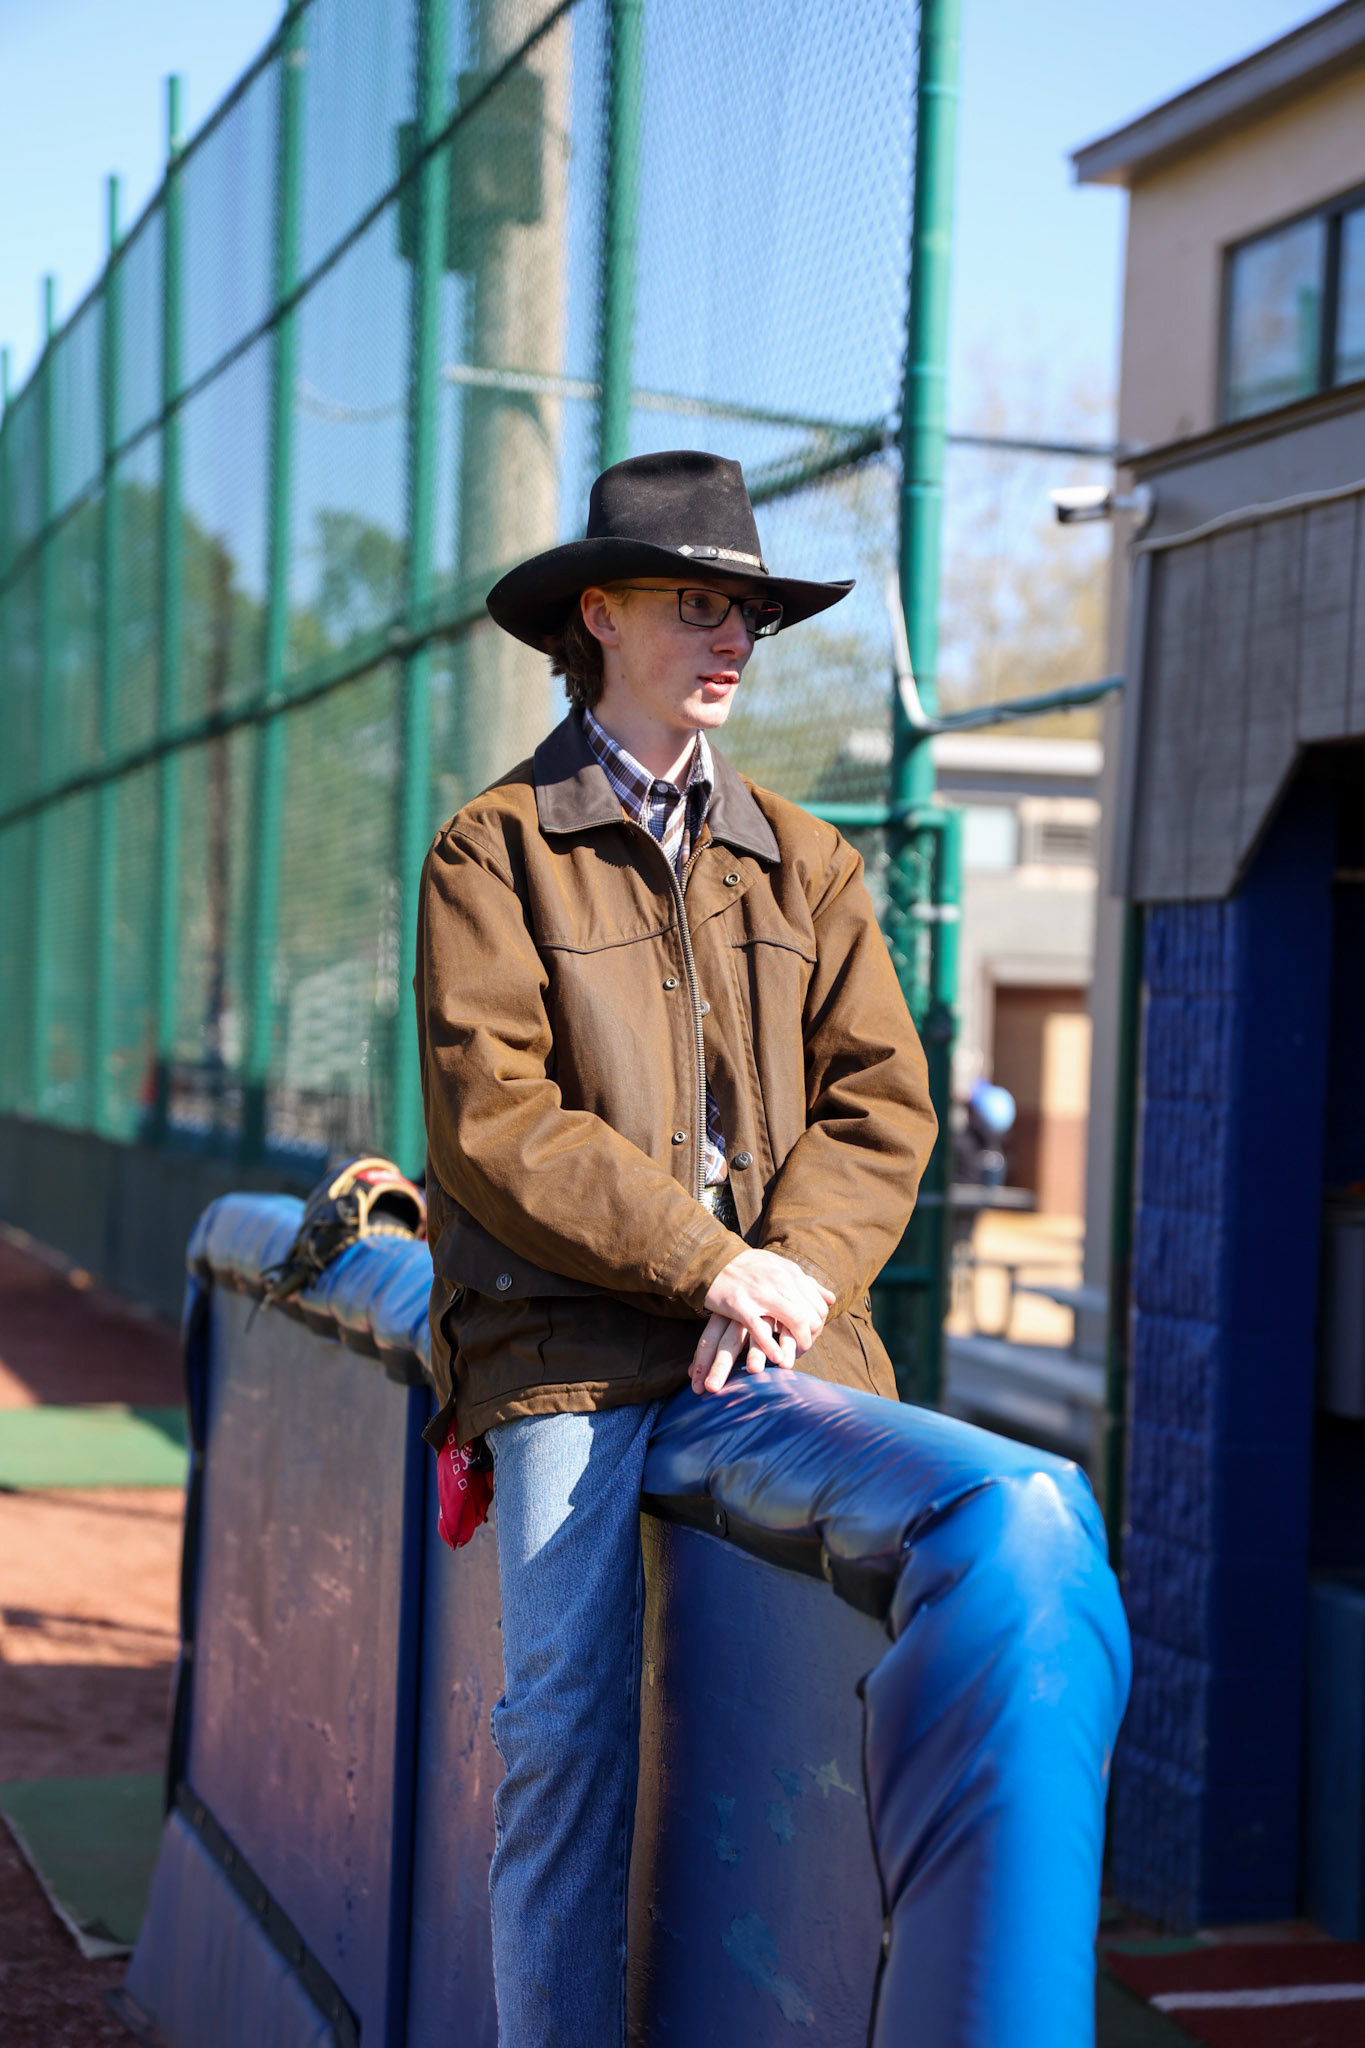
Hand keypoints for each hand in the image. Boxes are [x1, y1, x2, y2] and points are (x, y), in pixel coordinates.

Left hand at [690, 1312, 796, 1394]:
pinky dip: (786, 1348)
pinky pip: (786, 1332)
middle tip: (712, 1387)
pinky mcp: (787, 1313)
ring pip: (758, 1335)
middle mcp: (741, 1315)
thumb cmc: (747, 1304)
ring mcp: (764, 1312)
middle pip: (729, 1343)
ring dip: (756, 1353)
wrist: (775, 1278)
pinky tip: (785, 1363)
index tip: (697, 1386)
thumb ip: (714, 1346)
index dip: (702, 1362)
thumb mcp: (729, 1319)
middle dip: (720, 1365)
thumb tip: (690, 1373)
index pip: (709, 1340)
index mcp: (724, 1315)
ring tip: (753, 1371)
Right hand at [691, 1248, 834, 1394]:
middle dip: (811, 1337)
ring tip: (793, 1357)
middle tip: (802, 1349)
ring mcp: (762, 1293)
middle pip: (811, 1315)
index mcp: (792, 1273)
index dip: (819, 1325)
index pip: (819, 1305)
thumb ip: (806, 1283)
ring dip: (798, 1344)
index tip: (810, 1336)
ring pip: (795, 1321)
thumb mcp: (781, 1267)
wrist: (713, 1259)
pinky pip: (762, 1329)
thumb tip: (831, 1298)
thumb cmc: (748, 1266)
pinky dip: (772, 1346)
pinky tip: (777, 1358)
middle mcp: (781, 1282)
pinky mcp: (741, 1306)